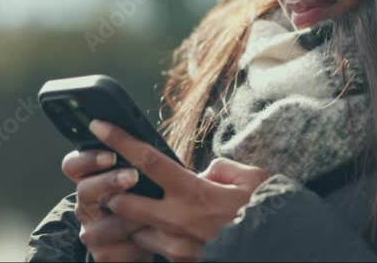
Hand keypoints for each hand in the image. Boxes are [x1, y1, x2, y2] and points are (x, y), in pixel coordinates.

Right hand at [62, 149, 153, 261]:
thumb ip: (139, 165)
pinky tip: (150, 237)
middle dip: (108, 182)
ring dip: (129, 217)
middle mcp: (86, 206)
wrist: (154, 242)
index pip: (73, 166)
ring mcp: (92, 231)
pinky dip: (136, 242)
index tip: (111, 154)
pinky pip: (116, 248)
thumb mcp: (144, 182)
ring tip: (150, 213)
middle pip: (83, 190)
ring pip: (102, 223)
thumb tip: (150, 144)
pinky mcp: (103, 255)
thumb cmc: (149, 203)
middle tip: (133, 177)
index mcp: (92, 182)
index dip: (87, 159)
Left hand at [89, 119, 271, 261]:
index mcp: (194, 190)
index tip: (100, 126)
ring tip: (151, 214)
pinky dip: (156, 241)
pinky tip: (173, 235)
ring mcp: (177, 245)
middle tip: (117, 186)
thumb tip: (206, 172)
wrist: (276, 247)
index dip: (121, 141)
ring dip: (135, 222)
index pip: (148, 160)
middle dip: (114, 193)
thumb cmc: (264, 211)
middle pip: (125, 201)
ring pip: (135, 230)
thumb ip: (222, 168)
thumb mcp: (250, 177)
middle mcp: (179, 218)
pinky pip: (155, 251)